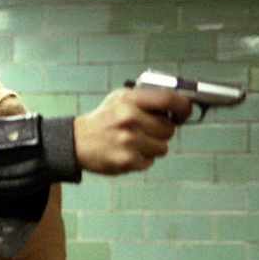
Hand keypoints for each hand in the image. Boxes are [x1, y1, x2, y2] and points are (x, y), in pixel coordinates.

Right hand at [74, 89, 191, 174]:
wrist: (75, 142)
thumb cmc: (102, 119)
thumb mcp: (119, 98)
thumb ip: (145, 98)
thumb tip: (176, 104)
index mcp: (129, 101)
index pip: (168, 100)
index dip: (182, 107)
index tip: (182, 114)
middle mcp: (129, 119)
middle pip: (169, 129)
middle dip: (160, 132)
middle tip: (145, 131)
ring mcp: (128, 141)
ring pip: (162, 148)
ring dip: (152, 147)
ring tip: (134, 143)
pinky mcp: (126, 161)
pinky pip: (150, 161)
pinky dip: (142, 159)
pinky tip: (127, 152)